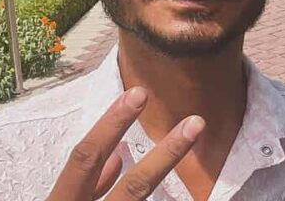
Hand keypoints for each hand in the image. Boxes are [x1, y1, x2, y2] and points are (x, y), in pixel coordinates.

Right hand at [46, 87, 204, 200]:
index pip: (86, 158)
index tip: (139, 93)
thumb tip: (118, 157)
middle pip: (134, 187)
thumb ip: (86, 188)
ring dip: (173, 182)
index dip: (112, 124)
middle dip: (167, 154)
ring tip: (199, 156)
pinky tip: (194, 200)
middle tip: (197, 122)